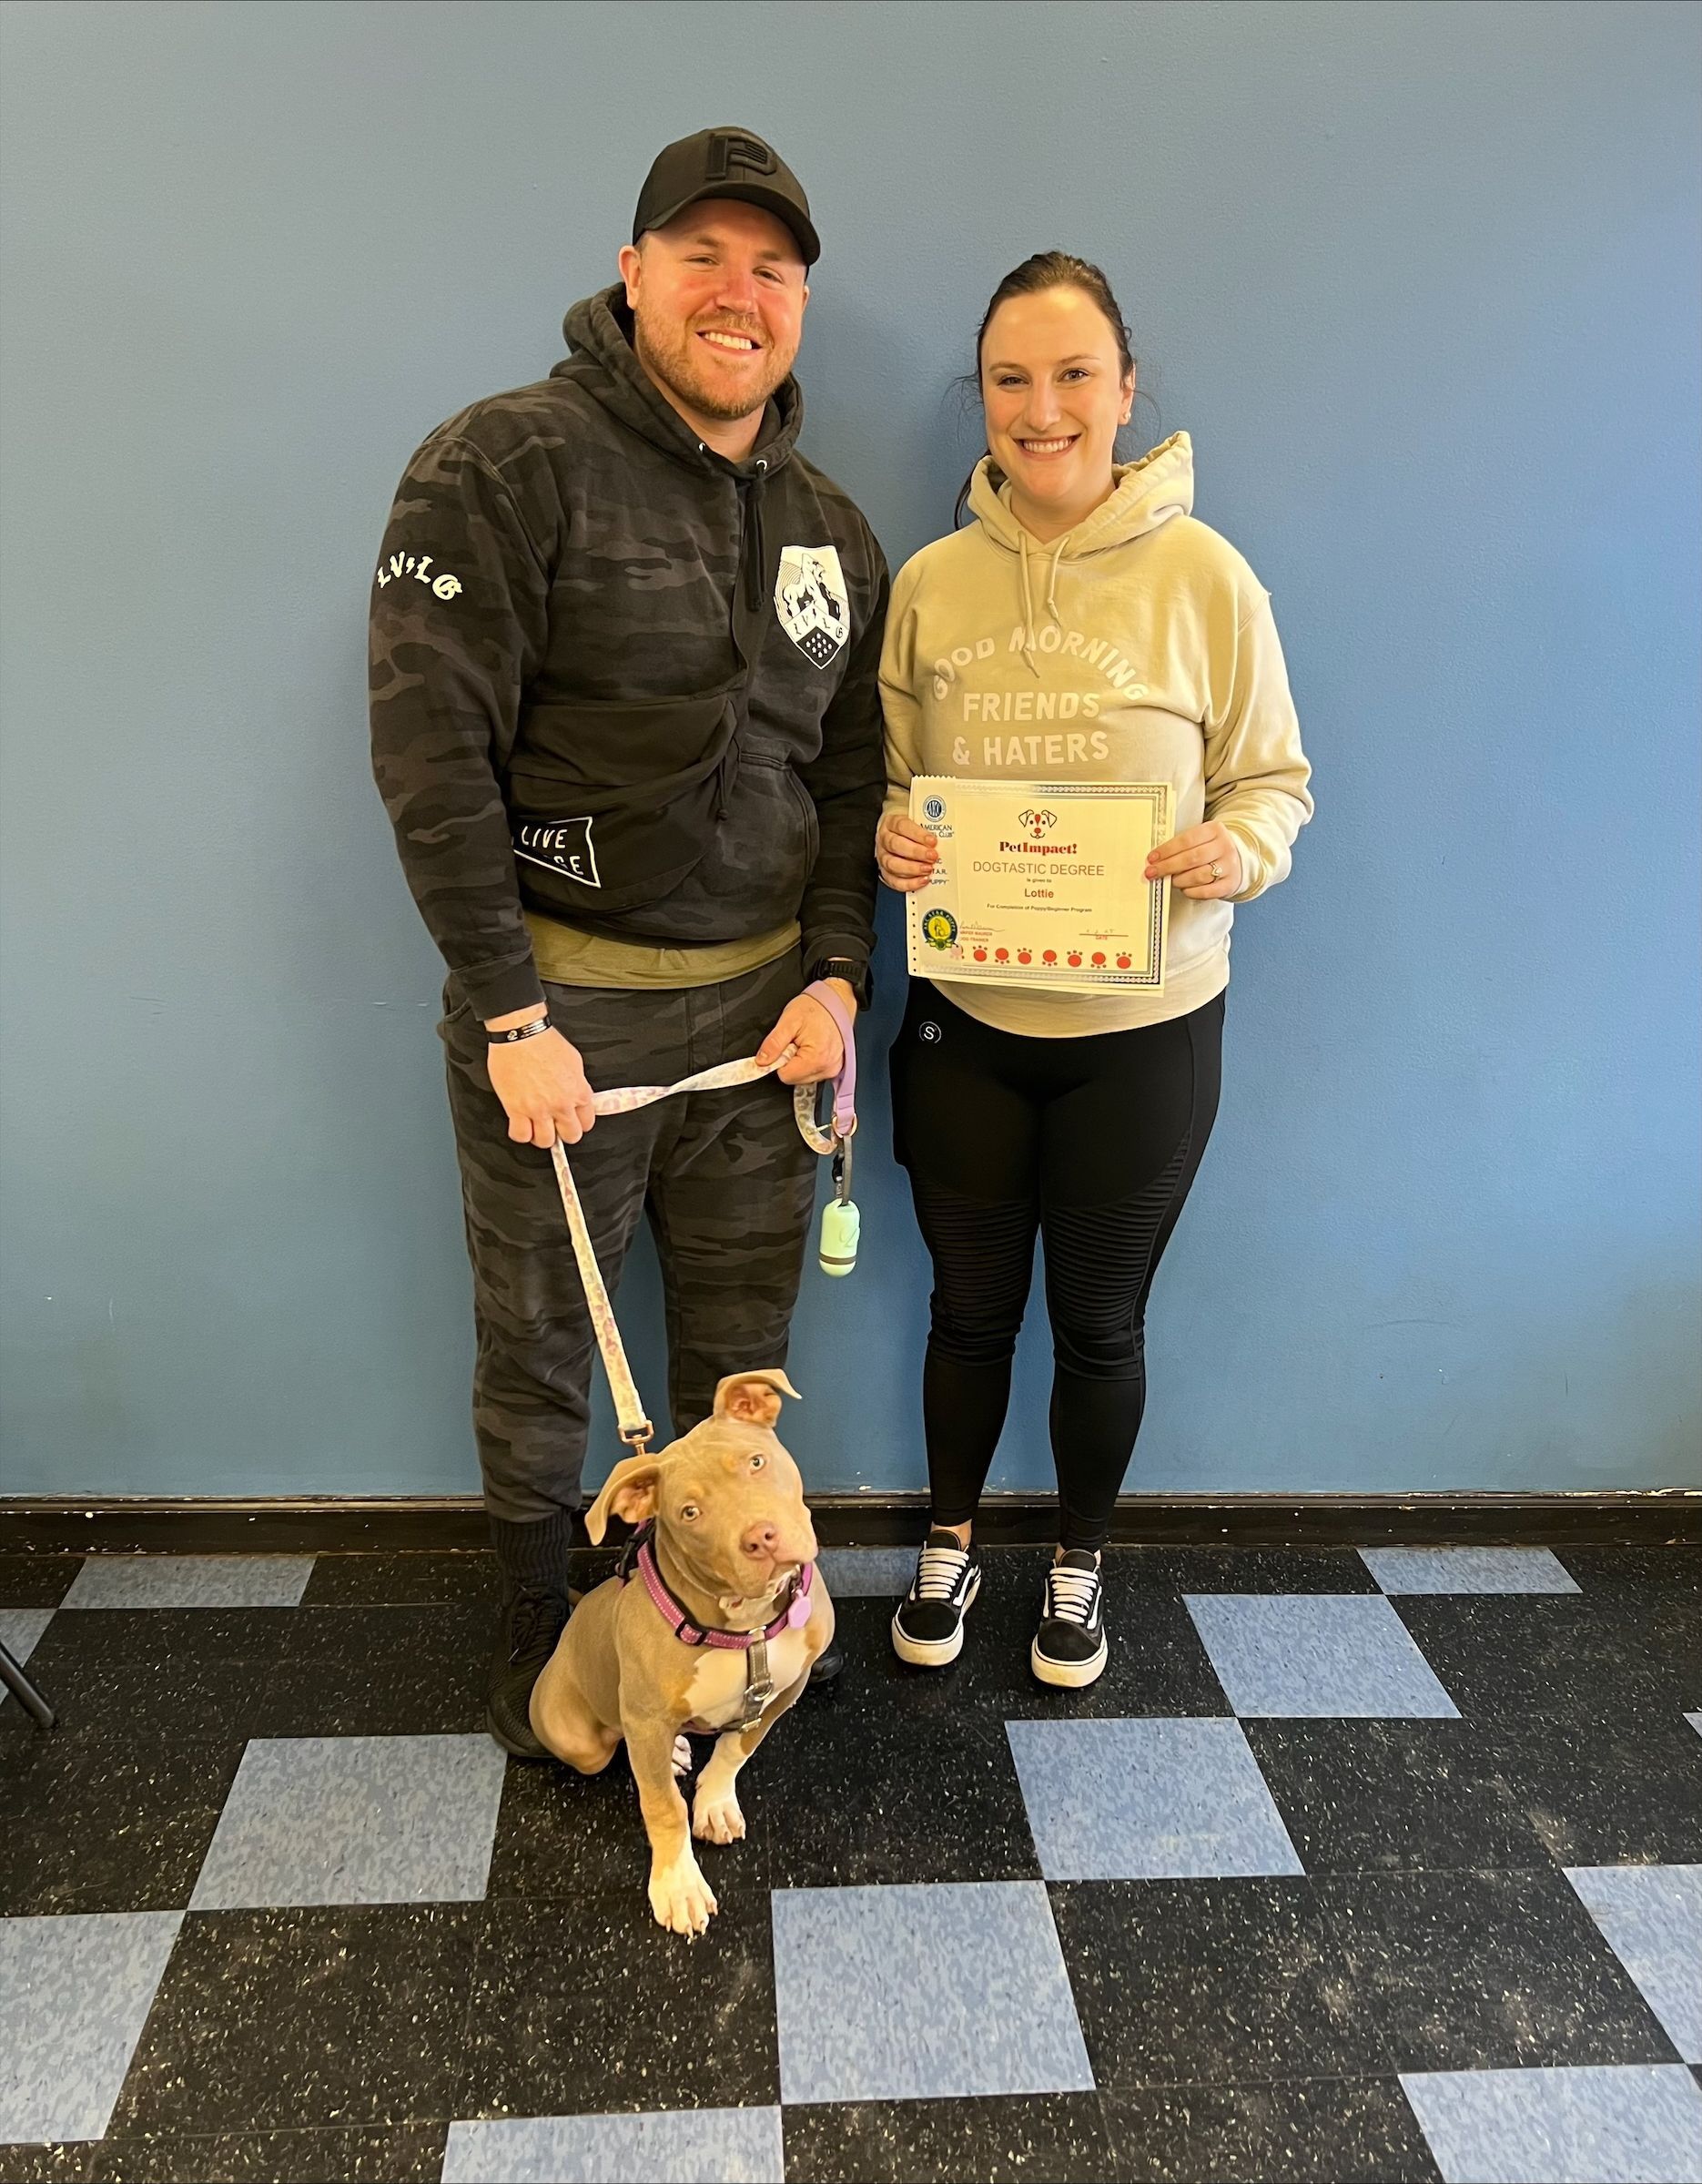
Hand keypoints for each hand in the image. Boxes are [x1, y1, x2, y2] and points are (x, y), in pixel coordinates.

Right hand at [484, 1012, 596, 1146]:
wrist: (521, 1034)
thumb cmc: (544, 1042)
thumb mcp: (574, 1062)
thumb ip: (578, 1084)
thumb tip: (577, 1095)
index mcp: (579, 1092)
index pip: (587, 1122)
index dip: (579, 1123)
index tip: (572, 1121)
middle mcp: (561, 1104)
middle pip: (570, 1136)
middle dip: (563, 1133)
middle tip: (555, 1126)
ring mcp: (539, 1109)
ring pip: (545, 1141)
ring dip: (542, 1136)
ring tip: (537, 1126)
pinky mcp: (516, 1109)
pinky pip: (520, 1135)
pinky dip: (520, 1134)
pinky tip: (520, 1124)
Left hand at [756, 983, 853, 1085]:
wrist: (836, 1000)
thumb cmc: (816, 1007)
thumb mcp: (789, 1021)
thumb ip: (773, 1043)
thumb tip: (761, 1061)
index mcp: (816, 1058)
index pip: (785, 1076)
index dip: (778, 1061)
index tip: (783, 1046)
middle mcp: (828, 1067)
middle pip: (795, 1079)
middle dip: (789, 1061)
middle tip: (795, 1042)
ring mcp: (833, 1069)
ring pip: (803, 1077)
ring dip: (799, 1062)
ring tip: (804, 1042)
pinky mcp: (834, 1067)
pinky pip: (813, 1073)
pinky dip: (808, 1062)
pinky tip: (811, 1047)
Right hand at [876, 811, 938, 892]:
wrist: (898, 836)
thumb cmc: (909, 830)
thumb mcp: (917, 821)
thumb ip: (928, 828)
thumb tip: (945, 839)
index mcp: (891, 823)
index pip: (902, 826)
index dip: (918, 834)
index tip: (932, 841)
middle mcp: (884, 839)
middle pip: (895, 845)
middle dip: (916, 852)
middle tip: (932, 856)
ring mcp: (882, 857)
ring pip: (892, 864)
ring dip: (912, 868)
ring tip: (928, 869)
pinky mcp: (885, 873)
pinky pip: (894, 881)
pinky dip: (909, 883)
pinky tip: (922, 880)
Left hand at [1146, 821, 1242, 899]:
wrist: (1238, 860)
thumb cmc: (1210, 848)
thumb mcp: (1201, 838)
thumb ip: (1181, 845)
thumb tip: (1155, 859)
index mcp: (1214, 830)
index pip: (1187, 840)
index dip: (1167, 850)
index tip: (1151, 858)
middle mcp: (1224, 847)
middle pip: (1192, 858)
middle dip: (1168, 867)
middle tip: (1152, 873)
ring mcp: (1229, 866)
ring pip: (1199, 876)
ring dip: (1179, 880)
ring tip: (1170, 880)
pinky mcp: (1230, 884)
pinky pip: (1206, 891)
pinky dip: (1191, 891)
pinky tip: (1184, 889)